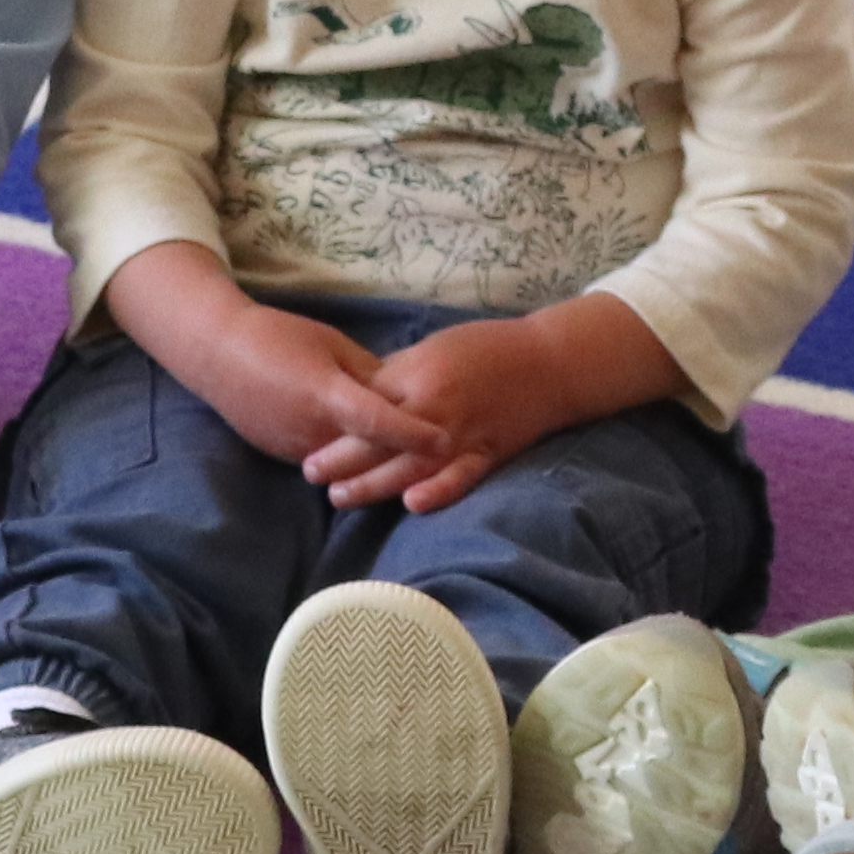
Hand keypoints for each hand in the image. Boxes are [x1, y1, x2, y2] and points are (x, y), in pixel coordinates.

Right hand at [154, 283, 449, 491]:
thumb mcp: (331, 344)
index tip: (447, 439)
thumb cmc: (277, 336)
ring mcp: (296, 448)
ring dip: (380, 466)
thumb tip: (404, 393)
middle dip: (406, 460)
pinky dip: (352, 464)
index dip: (414, 433)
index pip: (380, 421)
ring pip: (350, 466)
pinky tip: (375, 461)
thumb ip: (368, 374)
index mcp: (327, 394)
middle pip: (370, 454)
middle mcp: (313, 430)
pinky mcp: (284, 455)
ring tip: (419, 464)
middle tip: (447, 457)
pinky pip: (328, 462)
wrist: (215, 353)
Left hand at [336, 319, 586, 513]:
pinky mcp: (488, 452)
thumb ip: (395, 376)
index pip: (367, 405)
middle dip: (343, 459)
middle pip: (381, 438)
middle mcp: (435, 406)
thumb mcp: (431, 349)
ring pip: (411, 464)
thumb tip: (358, 396)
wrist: (548, 363)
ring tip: (340, 497)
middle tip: (311, 474)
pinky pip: (461, 476)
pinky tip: (413, 505)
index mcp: (417, 375)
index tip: (305, 438)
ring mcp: (464, 432)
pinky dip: (439, 490)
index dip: (335, 424)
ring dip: (375, 483)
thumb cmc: (485, 348)